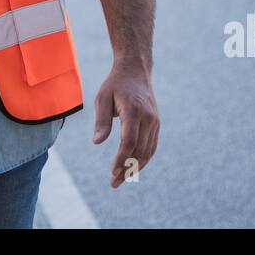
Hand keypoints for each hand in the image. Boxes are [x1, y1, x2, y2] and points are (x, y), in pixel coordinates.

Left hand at [91, 60, 158, 188]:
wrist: (135, 71)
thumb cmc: (115, 85)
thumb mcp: (102, 98)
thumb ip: (101, 120)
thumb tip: (97, 142)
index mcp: (133, 110)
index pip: (129, 141)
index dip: (122, 159)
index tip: (113, 172)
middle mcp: (148, 117)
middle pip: (140, 150)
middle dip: (128, 168)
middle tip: (114, 182)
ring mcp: (155, 121)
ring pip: (148, 151)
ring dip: (136, 168)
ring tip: (122, 179)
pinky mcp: (156, 124)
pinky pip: (152, 146)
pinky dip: (143, 159)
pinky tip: (133, 168)